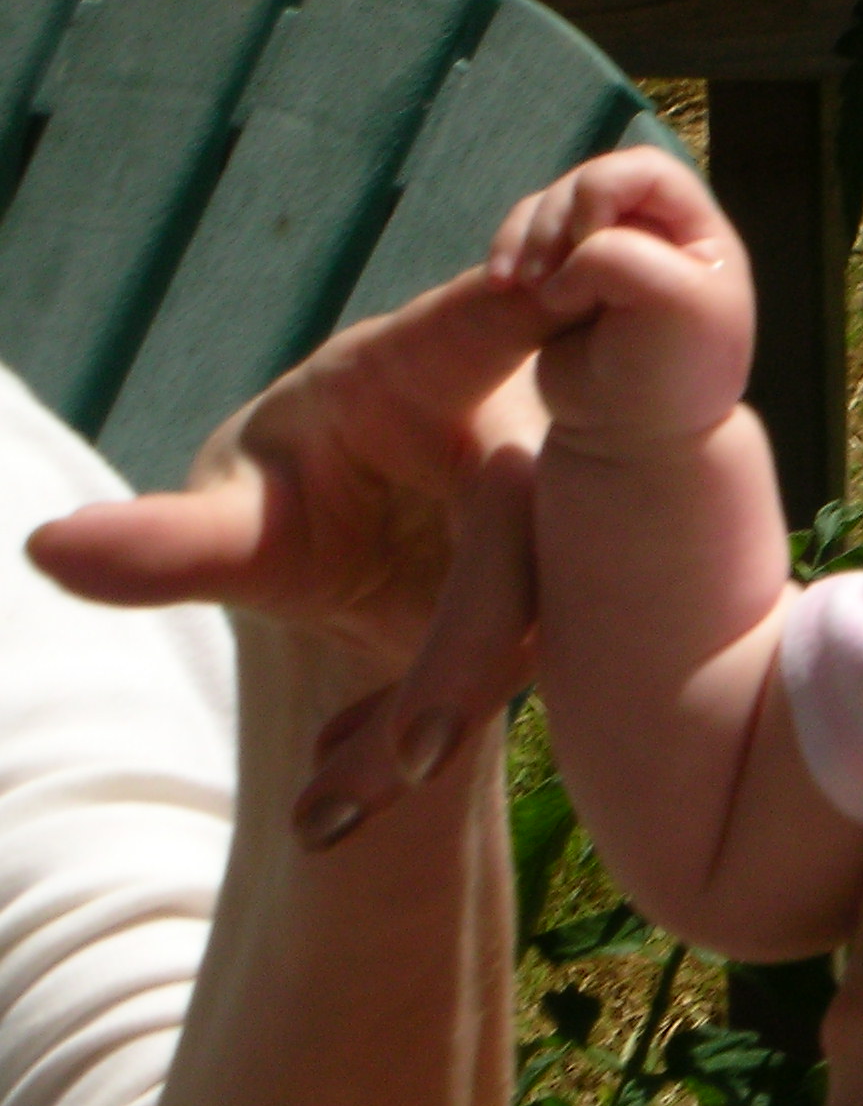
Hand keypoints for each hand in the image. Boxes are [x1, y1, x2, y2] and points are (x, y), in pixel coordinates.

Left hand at [28, 267, 558, 844]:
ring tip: (323, 815)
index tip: (528, 291)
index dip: (524, 303)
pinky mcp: (566, 603)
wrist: (359, 547)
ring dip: (428, 722)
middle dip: (465, 654)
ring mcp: (563, 520)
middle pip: (516, 534)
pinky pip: (507, 679)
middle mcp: (527, 436)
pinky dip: (409, 753)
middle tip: (406, 761)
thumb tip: (43, 547)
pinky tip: (333, 801)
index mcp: (439, 369)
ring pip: (521, 627)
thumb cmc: (298, 488)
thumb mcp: (239, 510)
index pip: (485, 328)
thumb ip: (171, 538)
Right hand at [489, 147, 752, 452]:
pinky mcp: (564, 281)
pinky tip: (503, 285)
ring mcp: (608, 258)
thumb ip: (621, 254)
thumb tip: (571, 260)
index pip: (646, 170)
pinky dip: (508, 254)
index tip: (590, 242)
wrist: (631, 443)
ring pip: (552, 207)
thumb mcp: (671, 304)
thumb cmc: (667, 377)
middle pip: (590, 182)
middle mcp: (657, 240)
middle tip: (549, 275)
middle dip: (558, 220)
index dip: (606, 190)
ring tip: (525, 287)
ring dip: (529, 237)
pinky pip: (526, 240)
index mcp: (699, 237)